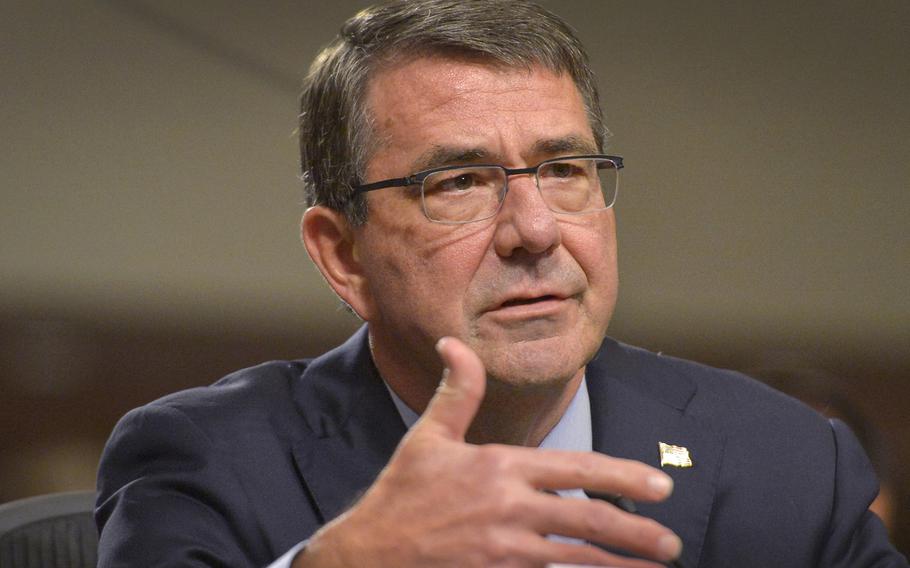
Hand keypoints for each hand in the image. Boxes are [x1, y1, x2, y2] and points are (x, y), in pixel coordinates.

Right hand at [297, 337, 681, 567]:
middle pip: (588, 520)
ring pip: (578, 557)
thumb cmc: (401, 495)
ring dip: (621, 564)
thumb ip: (458, 392)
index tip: (660, 486)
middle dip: (636, 531)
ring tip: (655, 566)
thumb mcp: (428, 437)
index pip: (576, 469)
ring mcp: (505, 551)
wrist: (368, 554)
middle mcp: (509, 509)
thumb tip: (455, 343)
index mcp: (499, 467)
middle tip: (671, 540)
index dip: (622, 478)